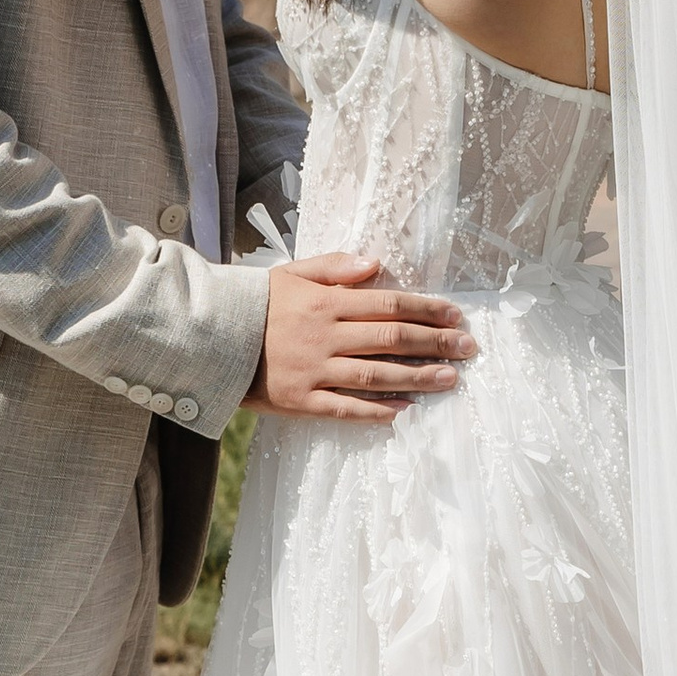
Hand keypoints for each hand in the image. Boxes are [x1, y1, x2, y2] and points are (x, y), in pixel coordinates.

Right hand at [249, 255, 473, 422]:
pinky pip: (345, 408)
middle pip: (391, 338)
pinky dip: (377, 411)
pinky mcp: (300, 400)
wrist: (208, 337)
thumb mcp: (291, 273)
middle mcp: (325, 336)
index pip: (389, 303)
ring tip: (450, 379)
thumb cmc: (255, 304)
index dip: (427, 310)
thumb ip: (334, 267)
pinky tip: (405, 411)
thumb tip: (375, 264)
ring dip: (417, 377)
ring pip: (376, 375)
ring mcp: (313, 371)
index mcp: (326, 302)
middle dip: (435, 343)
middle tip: (468, 348)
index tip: (455, 315)